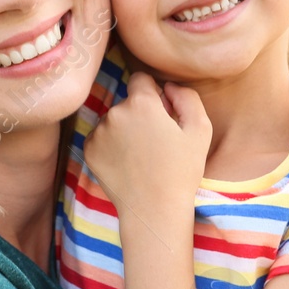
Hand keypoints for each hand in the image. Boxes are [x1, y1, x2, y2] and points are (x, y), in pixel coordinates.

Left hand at [83, 71, 210, 214]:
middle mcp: (114, 112)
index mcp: (141, 103)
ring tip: (141, 155)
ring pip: (113, 119)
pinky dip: (111, 145)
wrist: (154, 210)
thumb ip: (186, 96)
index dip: (153, 93)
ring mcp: (98, 132)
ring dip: (124, 129)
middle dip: (140, 113)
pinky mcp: (88, 150)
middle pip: (128, 101)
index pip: (141, 79)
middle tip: (156, 141)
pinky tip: (127, 163)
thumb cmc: (181, 171)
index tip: (161, 113)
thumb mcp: (200, 129)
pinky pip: (101, 137)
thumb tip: (168, 86)